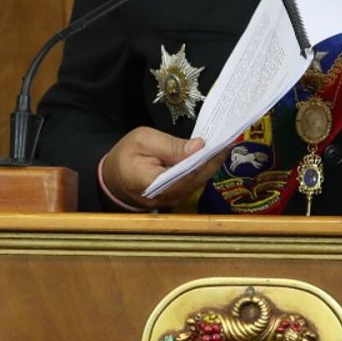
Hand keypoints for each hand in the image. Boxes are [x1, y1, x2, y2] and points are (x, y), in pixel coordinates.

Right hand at [99, 127, 228, 209]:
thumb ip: (170, 145)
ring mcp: (171, 200)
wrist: (111, 179)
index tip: (222, 143)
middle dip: (215, 160)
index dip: (206, 159)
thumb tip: (199, 146)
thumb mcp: (142, 140)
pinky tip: (212, 156)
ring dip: (212, 165)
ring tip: (224, 145)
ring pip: (198, 183)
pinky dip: (204, 170)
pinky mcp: (175, 198)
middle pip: (196, 179)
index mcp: (152, 182)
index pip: (186, 173)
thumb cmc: (125, 155)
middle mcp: (165, 196)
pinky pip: (193, 184)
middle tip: (230, 141)